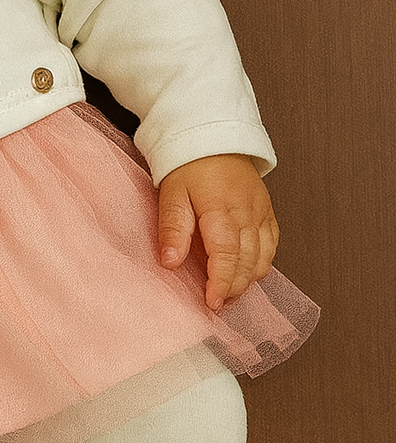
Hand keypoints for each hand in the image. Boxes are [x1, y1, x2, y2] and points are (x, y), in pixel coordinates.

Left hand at [157, 154, 278, 312]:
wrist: (214, 139)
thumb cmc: (189, 167)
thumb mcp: (171, 194)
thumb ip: (172, 228)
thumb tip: (170, 262)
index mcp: (222, 210)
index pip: (227, 256)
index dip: (221, 283)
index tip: (212, 303)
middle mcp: (248, 214)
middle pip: (248, 263)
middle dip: (233, 288)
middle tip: (215, 302)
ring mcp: (262, 214)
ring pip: (263, 259)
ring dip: (247, 280)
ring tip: (226, 290)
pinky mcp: (268, 213)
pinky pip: (271, 247)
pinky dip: (260, 264)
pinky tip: (243, 271)